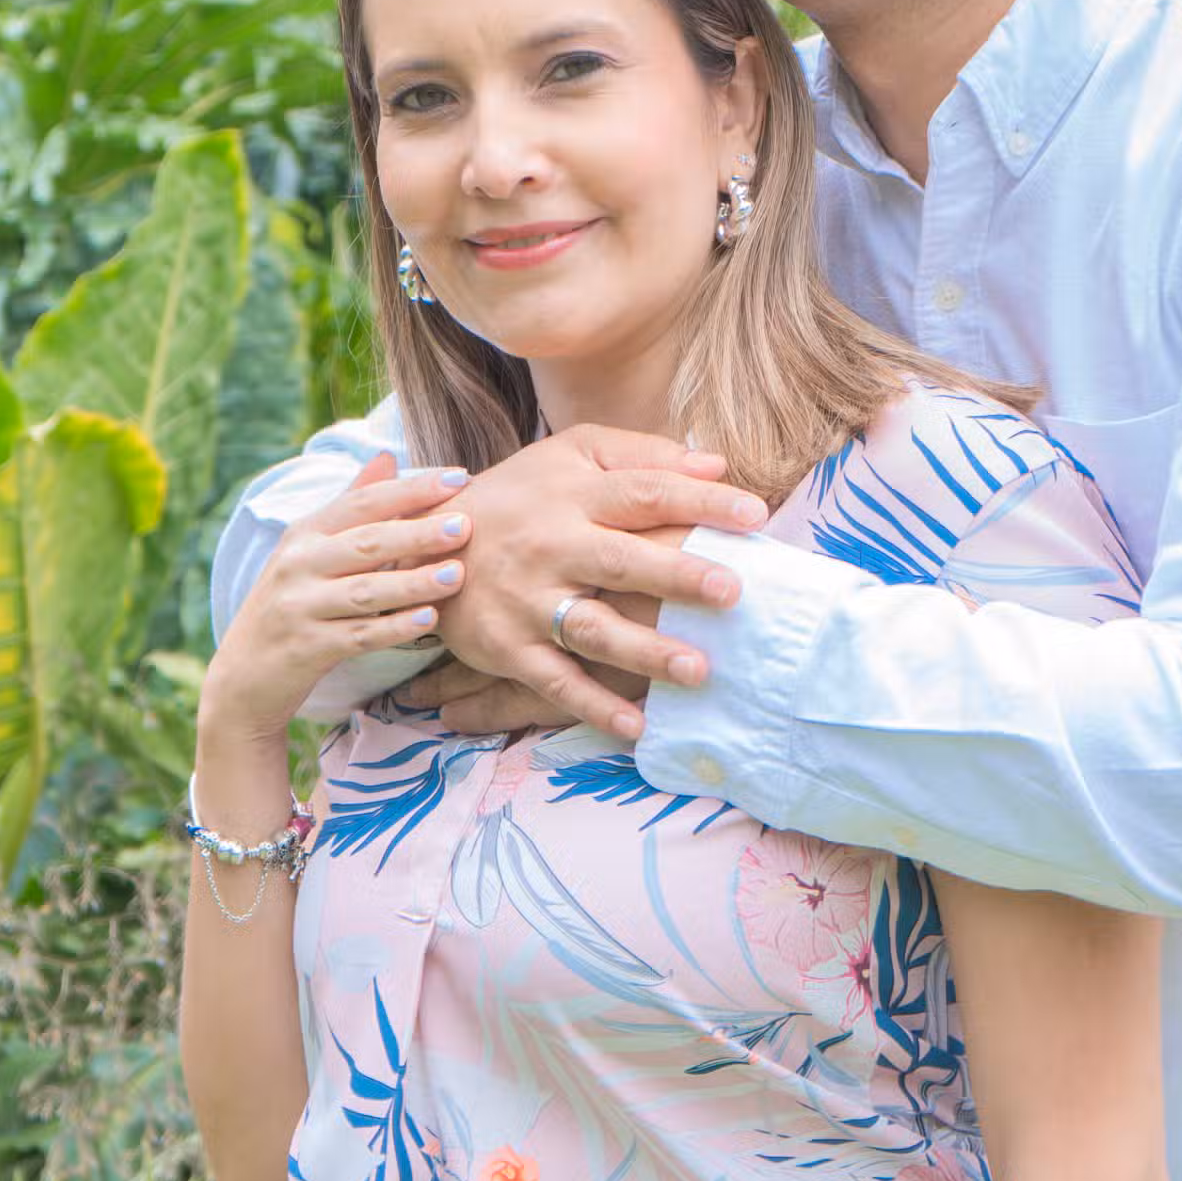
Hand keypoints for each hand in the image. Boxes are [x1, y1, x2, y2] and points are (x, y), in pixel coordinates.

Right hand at [201, 452, 472, 747]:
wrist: (244, 677)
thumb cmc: (293, 603)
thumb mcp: (311, 550)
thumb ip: (352, 504)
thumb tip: (388, 455)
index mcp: (305, 532)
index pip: (364, 502)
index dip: (412, 488)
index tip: (459, 478)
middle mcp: (298, 564)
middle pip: (366, 542)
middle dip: (418, 532)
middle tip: (465, 525)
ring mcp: (299, 606)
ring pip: (365, 591)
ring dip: (413, 582)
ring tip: (457, 574)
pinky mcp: (305, 648)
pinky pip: (358, 636)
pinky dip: (395, 628)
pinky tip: (429, 620)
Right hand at [405, 429, 766, 741]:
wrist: (425, 541)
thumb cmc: (523, 493)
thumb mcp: (572, 454)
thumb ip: (643, 455)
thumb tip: (717, 464)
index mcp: (574, 493)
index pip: (645, 492)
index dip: (701, 501)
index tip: (755, 516)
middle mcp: (552, 545)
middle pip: (621, 560)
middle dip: (676, 577)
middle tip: (734, 591)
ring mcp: (528, 600)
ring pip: (591, 628)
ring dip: (644, 652)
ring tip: (698, 670)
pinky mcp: (508, 647)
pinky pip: (555, 682)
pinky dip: (594, 706)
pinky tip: (637, 727)